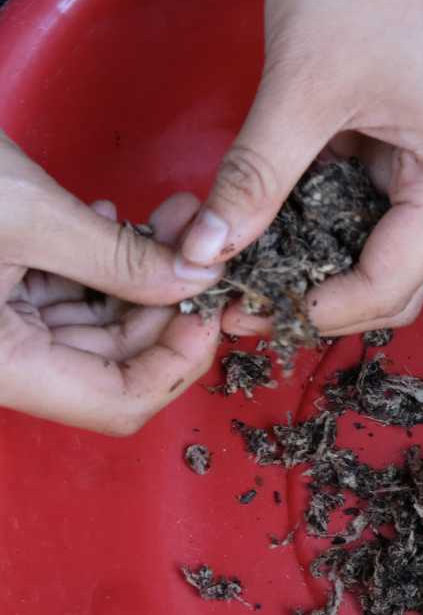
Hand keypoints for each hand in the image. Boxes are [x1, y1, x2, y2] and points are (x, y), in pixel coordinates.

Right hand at [0, 132, 221, 434]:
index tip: (209, 306)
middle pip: (116, 363)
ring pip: (97, 324)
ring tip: (173, 218)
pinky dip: (103, 262)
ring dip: (144, 277)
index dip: (178, 362)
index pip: (117, 402)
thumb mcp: (26, 212)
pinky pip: (67, 294)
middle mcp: (0, 356)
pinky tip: (121, 218)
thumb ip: (118, 257)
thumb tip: (195, 281)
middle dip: (168, 308)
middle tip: (204, 249)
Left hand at [178, 0, 422, 337]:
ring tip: (250, 264)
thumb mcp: (301, 87)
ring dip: (320, 260)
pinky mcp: (418, 136)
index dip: (326, 309)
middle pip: (400, 274)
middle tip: (248, 302)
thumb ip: (256, 178)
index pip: (396, 278)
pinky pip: (372, 200)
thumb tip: (208, 251)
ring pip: (382, 241)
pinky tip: (273, 218)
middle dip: (325, 296)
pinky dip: (324, 216)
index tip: (255, 312)